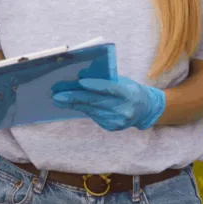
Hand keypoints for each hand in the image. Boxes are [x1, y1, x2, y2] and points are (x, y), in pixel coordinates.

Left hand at [51, 76, 165, 130]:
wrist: (145, 109)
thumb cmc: (130, 90)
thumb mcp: (123, 81)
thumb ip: (106, 80)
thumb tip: (81, 76)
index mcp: (128, 94)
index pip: (110, 89)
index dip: (95, 85)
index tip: (80, 82)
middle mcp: (123, 109)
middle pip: (96, 101)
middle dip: (74, 97)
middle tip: (57, 95)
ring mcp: (118, 120)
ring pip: (91, 110)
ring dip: (73, 104)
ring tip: (58, 99)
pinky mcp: (112, 126)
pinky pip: (93, 116)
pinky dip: (81, 109)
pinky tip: (70, 105)